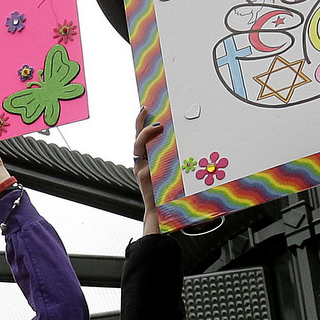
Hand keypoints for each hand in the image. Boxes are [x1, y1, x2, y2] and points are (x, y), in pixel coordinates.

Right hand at [133, 108, 164, 235]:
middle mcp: (140, 163)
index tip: (145, 108)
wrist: (160, 211)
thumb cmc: (168, 192)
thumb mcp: (169, 171)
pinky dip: (151, 148)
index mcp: (145, 160)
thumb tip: (183, 143)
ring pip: (138, 145)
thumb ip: (170, 159)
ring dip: (146, 133)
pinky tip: (161, 142)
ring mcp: (141, 168)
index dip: (141, 122)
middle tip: (145, 108)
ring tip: (158, 125)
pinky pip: (147, 159)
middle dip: (139, 121)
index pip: (140, 137)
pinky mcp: (145, 175)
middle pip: (136, 137)